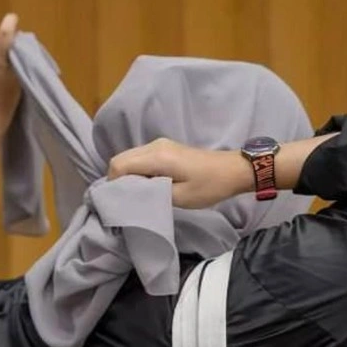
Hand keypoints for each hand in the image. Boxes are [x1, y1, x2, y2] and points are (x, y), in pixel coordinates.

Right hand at [107, 138, 253, 208]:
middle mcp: (154, 146)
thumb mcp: (180, 197)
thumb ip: (151, 194)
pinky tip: (148, 186)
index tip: (119, 202)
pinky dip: (138, 171)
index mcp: (156, 157)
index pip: (118, 165)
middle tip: (126, 201)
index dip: (113, 184)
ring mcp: (160, 145)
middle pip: (121, 159)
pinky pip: (141, 158)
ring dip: (128, 175)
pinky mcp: (166, 148)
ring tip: (137, 196)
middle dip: (118, 180)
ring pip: (130, 158)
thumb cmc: (209, 186)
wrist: (233, 170)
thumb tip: (131, 194)